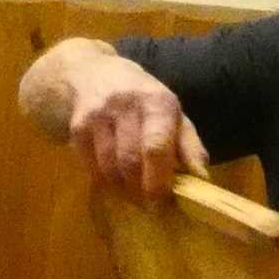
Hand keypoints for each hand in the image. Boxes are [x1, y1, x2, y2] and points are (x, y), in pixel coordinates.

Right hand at [65, 52, 207, 198]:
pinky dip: (106, 182)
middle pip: (131, 162)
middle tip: (150, 205)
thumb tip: (201, 180)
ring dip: (123, 190)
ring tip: (134, 194)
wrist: (90, 74)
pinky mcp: (77, 129)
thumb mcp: (172, 114)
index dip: (159, 181)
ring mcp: (97, 116)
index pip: (156, 147)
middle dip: (141, 191)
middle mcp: (125, 105)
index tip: (164, 202)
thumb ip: (189, 146)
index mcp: (157, 102)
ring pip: (110, 169)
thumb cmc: (141, 100)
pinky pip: (92, 169)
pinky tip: (115, 179)